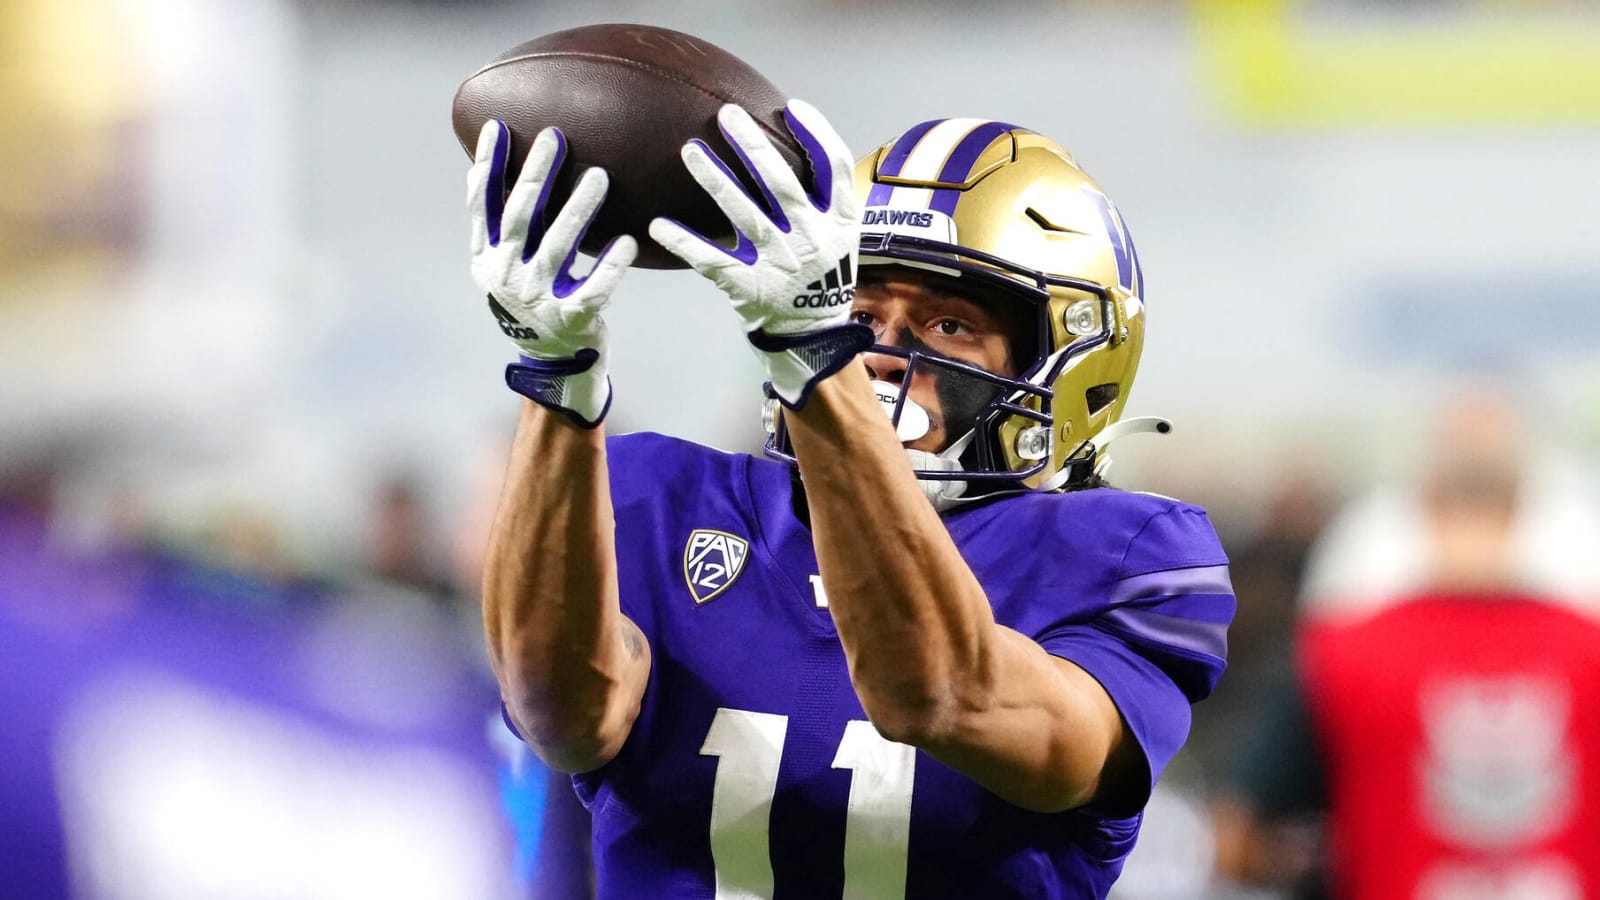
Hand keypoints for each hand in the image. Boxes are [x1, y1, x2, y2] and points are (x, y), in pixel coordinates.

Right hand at [468, 120, 637, 426]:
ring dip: (578, 209)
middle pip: (521, 217)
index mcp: (488, 259)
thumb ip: (500, 224)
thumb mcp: (504, 264)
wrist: (551, 362)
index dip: (489, 166)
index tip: (499, 127)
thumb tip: (484, 162)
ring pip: (559, 247)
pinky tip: (628, 242)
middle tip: (556, 137)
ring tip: (599, 175)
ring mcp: (538, 299)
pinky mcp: (572, 319)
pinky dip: (610, 265)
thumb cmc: (532, 299)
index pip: (484, 205)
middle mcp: (507, 276)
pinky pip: (594, 289)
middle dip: (537, 175)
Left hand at [648, 100, 870, 409]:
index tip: (790, 108)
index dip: (815, 134)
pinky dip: (683, 243)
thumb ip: (824, 197)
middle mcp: (810, 238)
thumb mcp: (841, 235)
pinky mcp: (748, 285)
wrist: (813, 335)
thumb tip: (798, 140)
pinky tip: (657, 225)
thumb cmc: (822, 274)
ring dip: (714, 180)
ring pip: (742, 214)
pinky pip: (710, 260)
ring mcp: (778, 262)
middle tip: (726, 114)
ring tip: (689, 150)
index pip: (833, 168)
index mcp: (839, 221)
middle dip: (752, 146)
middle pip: (780, 183)